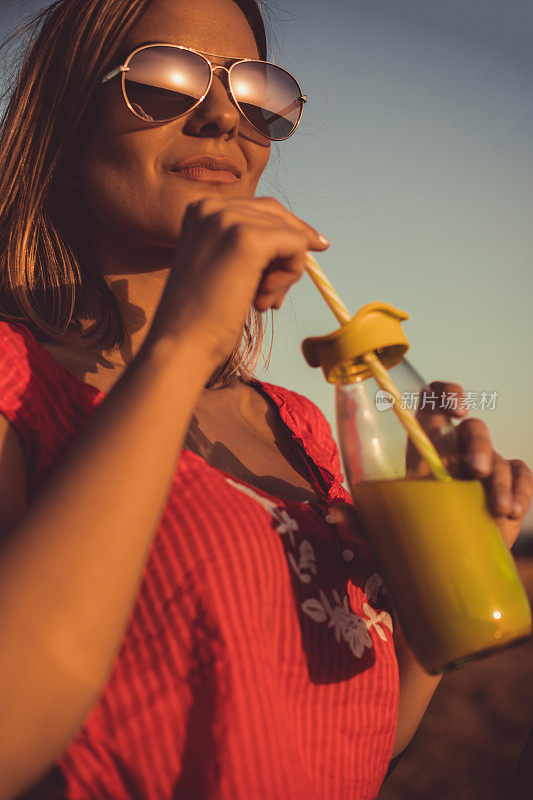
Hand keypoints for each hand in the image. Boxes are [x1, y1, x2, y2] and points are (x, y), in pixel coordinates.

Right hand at [146, 196, 329, 366]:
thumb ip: (250, 246)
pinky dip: (291, 274)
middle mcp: (213, 207)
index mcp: (201, 209)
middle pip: (279, 217)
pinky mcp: (249, 239)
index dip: (281, 243)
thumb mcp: (223, 267)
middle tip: (273, 297)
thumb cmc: (202, 316)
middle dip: (286, 257)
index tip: (283, 277)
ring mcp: (229, 220)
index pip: (262, 210)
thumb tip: (309, 239)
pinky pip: (297, 245)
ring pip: (291, 233)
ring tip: (262, 302)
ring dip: (286, 273)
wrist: (181, 344)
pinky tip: (264, 300)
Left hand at [330, 381, 532, 551]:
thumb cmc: (408, 533)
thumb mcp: (378, 528)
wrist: (440, 562)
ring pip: (500, 456)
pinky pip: (522, 475)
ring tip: (498, 508)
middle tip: (473, 470)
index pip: (436, 402)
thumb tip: (334, 512)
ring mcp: (484, 468)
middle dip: (478, 443)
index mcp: (425, 447)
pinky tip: (512, 512)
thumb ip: (357, 520)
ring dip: (502, 479)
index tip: (455, 408)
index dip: (447, 394)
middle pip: (474, 428)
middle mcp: (456, 451)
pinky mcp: (506, 488)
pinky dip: (521, 490)